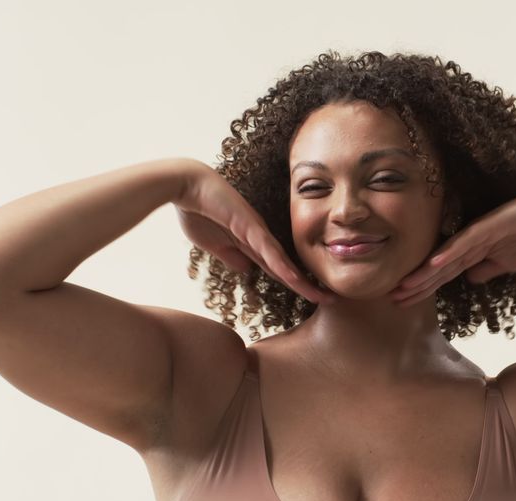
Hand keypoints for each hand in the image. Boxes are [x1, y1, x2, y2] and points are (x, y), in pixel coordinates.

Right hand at [174, 161, 335, 304]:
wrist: (185, 184)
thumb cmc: (196, 210)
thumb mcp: (214, 244)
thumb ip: (230, 255)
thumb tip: (246, 270)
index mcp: (251, 243)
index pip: (277, 269)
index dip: (294, 284)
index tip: (312, 297)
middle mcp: (260, 238)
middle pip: (287, 268)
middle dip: (308, 285)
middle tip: (331, 300)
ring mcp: (257, 231)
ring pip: (284, 262)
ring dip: (303, 281)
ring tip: (323, 297)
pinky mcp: (249, 226)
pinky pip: (269, 251)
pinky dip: (283, 266)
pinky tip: (296, 280)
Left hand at [390, 186, 515, 306]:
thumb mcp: (508, 263)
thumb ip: (487, 269)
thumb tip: (470, 279)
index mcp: (474, 253)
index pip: (443, 275)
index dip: (423, 288)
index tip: (403, 301)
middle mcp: (469, 243)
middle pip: (436, 269)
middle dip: (415, 285)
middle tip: (391, 299)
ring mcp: (477, 234)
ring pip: (444, 258)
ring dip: (423, 273)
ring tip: (403, 287)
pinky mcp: (488, 226)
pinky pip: (464, 243)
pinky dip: (447, 255)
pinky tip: (431, 266)